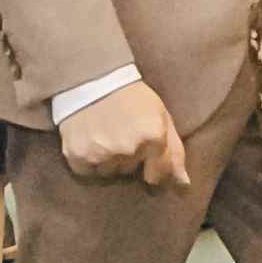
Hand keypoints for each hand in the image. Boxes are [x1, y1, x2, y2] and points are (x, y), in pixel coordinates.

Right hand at [58, 78, 192, 192]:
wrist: (91, 78)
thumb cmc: (131, 96)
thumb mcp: (161, 115)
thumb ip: (174, 151)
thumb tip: (184, 184)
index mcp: (153, 136)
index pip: (158, 174)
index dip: (153, 166)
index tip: (146, 155)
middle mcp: (128, 149)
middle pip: (131, 171)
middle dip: (129, 156)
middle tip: (121, 131)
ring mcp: (102, 154)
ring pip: (109, 172)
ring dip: (108, 158)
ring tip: (104, 133)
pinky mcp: (77, 156)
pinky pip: (87, 171)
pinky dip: (88, 160)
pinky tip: (89, 139)